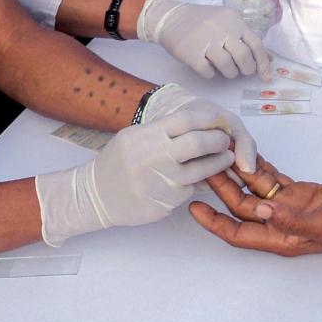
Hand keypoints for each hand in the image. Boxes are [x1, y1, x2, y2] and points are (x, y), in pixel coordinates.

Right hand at [35, 109, 234, 246]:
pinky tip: (201, 177)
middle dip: (218, 140)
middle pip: (199, 142)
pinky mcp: (165, 202)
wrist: (95, 196)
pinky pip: (191, 189)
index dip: (208, 118)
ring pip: (202, 170)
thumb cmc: (117, 163)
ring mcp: (160, 182)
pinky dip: (199, 182)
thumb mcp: (133, 136)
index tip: (219, 120)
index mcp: (145, 136)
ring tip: (226, 157)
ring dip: (219, 163)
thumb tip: (201, 123)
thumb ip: (163, 130)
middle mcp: (153, 157)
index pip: (186, 119)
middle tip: (225, 140)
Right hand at [137, 0, 272, 83]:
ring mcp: (206, 41)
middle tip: (241, 71)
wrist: (170, 18)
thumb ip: (247, 39)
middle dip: (246, 69)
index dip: (263, 63)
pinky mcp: (191, 53)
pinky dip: (211, 74)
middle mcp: (222, 29)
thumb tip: (269, 59)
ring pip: (228, 66)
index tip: (266, 77)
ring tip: (225, 69)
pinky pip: (208, 72)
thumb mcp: (227, 23)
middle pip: (243, 57)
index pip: (256, 44)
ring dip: (230, 73)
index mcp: (234, 20)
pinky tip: (208, 67)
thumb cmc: (203, 22)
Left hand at [190, 162, 321, 256]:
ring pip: (254, 188)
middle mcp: (278, 221)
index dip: (214, 222)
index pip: (238, 231)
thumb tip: (261, 211)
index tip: (194, 207)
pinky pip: (272, 177)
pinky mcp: (298, 192)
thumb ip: (293, 221)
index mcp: (280, 237)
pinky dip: (259, 164)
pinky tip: (247, 151)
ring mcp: (288, 205)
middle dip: (221, 186)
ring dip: (238, 171)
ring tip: (221, 151)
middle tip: (204, 164)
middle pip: (241, 204)